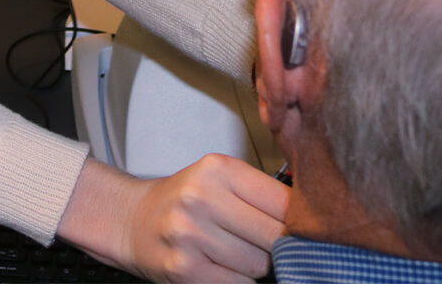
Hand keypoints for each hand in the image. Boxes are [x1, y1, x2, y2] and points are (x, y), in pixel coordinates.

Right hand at [57, 155, 288, 282]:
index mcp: (217, 169)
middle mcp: (202, 198)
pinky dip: (237, 281)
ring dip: (255, 265)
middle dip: (278, 245)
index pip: (284, 201)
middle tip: (265, 242)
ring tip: (234, 252)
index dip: (299, 221)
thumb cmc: (181, 200)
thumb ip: (260, 193)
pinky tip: (221, 267)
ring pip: (259, 265)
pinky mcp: (184, 269)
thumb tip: (311, 220)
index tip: (302, 228)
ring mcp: (190, 235)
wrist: (129, 220)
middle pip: (275, 236)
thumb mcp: (217, 180)